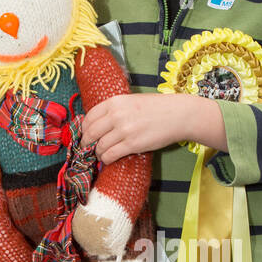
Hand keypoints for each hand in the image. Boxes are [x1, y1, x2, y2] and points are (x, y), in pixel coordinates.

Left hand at [82, 93, 226, 162]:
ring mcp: (124, 130)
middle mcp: (116, 115)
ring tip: (101, 155)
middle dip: (86, 143)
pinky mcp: (132, 144)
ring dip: (97, 154)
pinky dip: (106, 159)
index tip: (85, 136)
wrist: (177, 115)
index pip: (89, 117)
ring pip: (99, 146)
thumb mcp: (132, 101)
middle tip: (87, 149)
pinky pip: (110, 155)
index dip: (84, 129)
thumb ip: (115, 110)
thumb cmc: (157, 108)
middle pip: (90, 133)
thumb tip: (99, 124)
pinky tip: (109, 160)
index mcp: (114, 102)